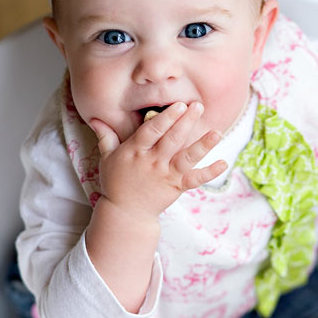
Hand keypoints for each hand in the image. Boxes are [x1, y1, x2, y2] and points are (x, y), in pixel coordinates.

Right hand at [89, 102, 226, 218]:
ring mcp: (165, 175)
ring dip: (203, 145)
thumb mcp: (107, 158)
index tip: (178, 105)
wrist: (126, 212)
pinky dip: (209, 172)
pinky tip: (223, 163)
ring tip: (217, 131)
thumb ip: (105, 136)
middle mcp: (152, 162)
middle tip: (198, 106)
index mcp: (135, 152)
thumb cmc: (116, 182)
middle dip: (185, 122)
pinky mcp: (176, 187)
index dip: (166, 118)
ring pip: (186, 158)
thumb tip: (94, 117)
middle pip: (171, 140)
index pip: (151, 132)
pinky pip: (195, 180)